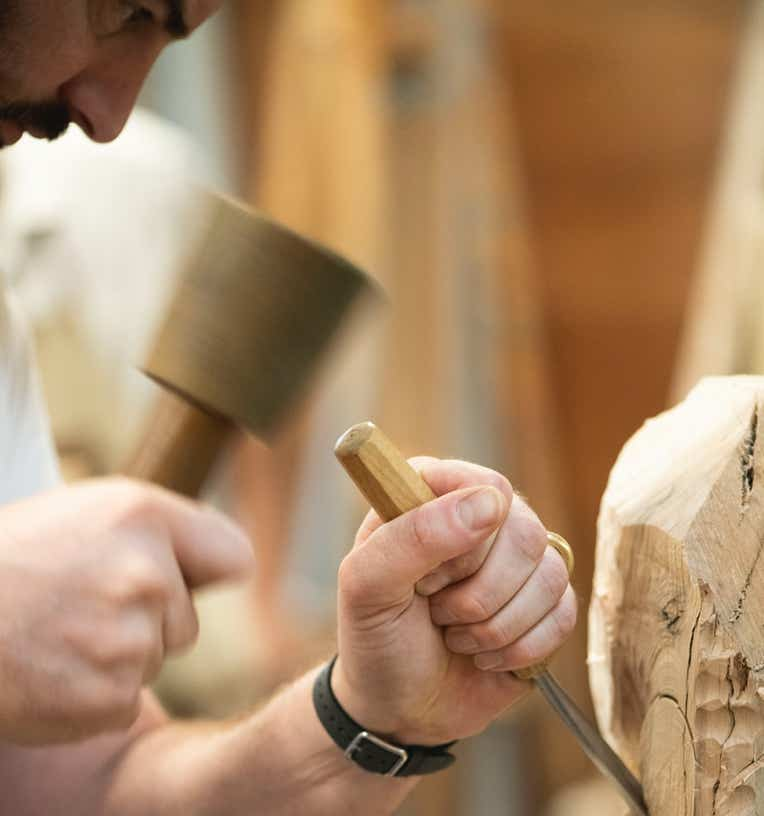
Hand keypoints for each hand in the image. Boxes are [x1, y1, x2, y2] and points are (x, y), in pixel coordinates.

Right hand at [0, 478, 252, 744]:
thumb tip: (226, 563)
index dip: (210, 573)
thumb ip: (161, 531)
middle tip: (80, 606)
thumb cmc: (12, 559)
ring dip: (115, 658)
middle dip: (147, 621)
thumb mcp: (89, 512)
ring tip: (56, 634)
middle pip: (186, 622)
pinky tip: (49, 670)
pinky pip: (124, 702)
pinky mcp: (109, 697)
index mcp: (143, 516)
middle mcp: (147, 574)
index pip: (233, 557)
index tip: (192, 579)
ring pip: (151, 661)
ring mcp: (129, 639)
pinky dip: (91, 697)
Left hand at [332, 459, 576, 744]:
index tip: (426, 577)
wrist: (397, 706)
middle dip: (477, 594)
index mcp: (433, 493)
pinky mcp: (545, 603)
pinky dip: (519, 648)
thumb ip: (413, 535)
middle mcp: (482, 516)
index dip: (463, 540)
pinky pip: (564, 613)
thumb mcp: (367, 586)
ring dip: (495, 626)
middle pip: (525, 531)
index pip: (486, 487)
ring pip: (550, 574)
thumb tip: (490, 503)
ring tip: (455, 636)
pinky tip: (483, 655)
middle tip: (436, 612)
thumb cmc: (375, 636)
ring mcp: (518, 560)